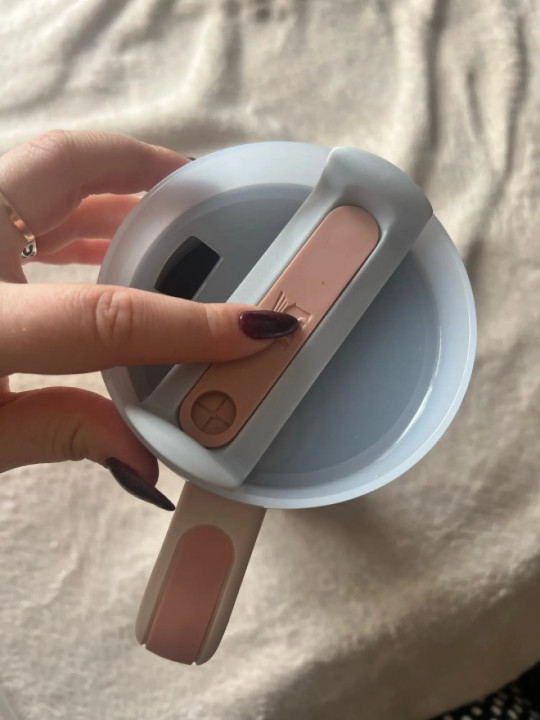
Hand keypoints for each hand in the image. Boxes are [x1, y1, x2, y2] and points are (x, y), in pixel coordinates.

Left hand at [0, 130, 297, 509]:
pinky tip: (106, 241)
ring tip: (170, 216)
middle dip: (143, 172)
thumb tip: (149, 462)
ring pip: (43, 171)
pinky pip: (25, 200)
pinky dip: (75, 211)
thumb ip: (63, 434)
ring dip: (112, 189)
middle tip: (207, 197)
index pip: (99, 315)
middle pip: (62, 167)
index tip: (256, 327)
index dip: (186, 324)